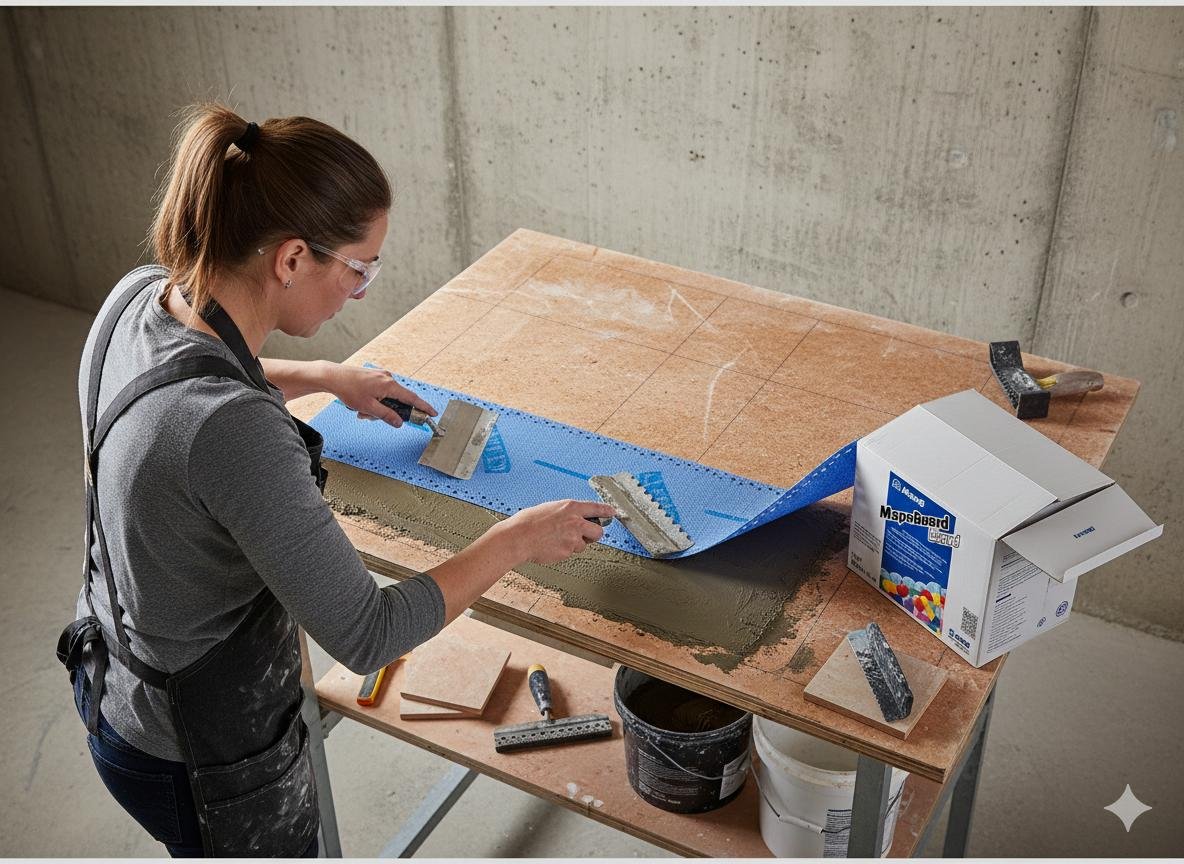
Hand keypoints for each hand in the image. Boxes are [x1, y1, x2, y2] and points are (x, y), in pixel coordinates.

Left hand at [326, 363, 436, 428]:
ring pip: (387, 398)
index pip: (412, 398)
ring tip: (360, 411)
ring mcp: (381, 376)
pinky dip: (373, 401)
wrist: (333, 377)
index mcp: (389, 385)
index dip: (423, 407)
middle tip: (371, 417)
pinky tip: (360, 405)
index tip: (432, 413)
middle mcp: (388, 378)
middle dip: (387, 412)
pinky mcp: (374, 377)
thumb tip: (399, 422)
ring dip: (377, 408)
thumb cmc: (349, 390)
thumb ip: (387, 416)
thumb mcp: (369, 408)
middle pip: (397, 400)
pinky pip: (380, 393)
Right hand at [498, 500, 618, 564]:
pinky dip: (563, 551)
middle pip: (598, 532)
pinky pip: (570, 553)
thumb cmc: (528, 522)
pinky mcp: (567, 552)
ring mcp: (573, 538)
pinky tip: (550, 546)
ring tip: (555, 539)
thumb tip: (574, 517)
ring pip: (582, 545)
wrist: (517, 538)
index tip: (613, 512)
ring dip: (574, 544)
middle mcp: (576, 522)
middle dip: (593, 535)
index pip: (596, 508)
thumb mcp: (550, 508)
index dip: (606, 511)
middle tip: (583, 535)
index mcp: (571, 507)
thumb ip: (566, 513)